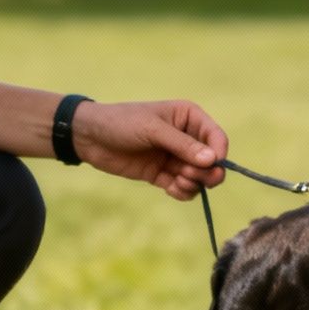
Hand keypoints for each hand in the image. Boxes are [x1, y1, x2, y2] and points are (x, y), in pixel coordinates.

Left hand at [71, 99, 229, 200]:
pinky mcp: (163, 174)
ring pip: (199, 178)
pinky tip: (170, 189)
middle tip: (189, 176)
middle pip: (212, 162)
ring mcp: (175, 157)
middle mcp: (187, 138)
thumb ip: (183, 145)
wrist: (89, 137)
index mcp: (189, 118)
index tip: (211, 167)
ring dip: (193, 184)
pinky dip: (182, 192)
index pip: (217, 138)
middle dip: (206, 173)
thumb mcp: (153, 130)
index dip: (219, 154)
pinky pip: (184, 188)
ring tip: (176, 182)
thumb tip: (213, 160)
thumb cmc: (121, 123)